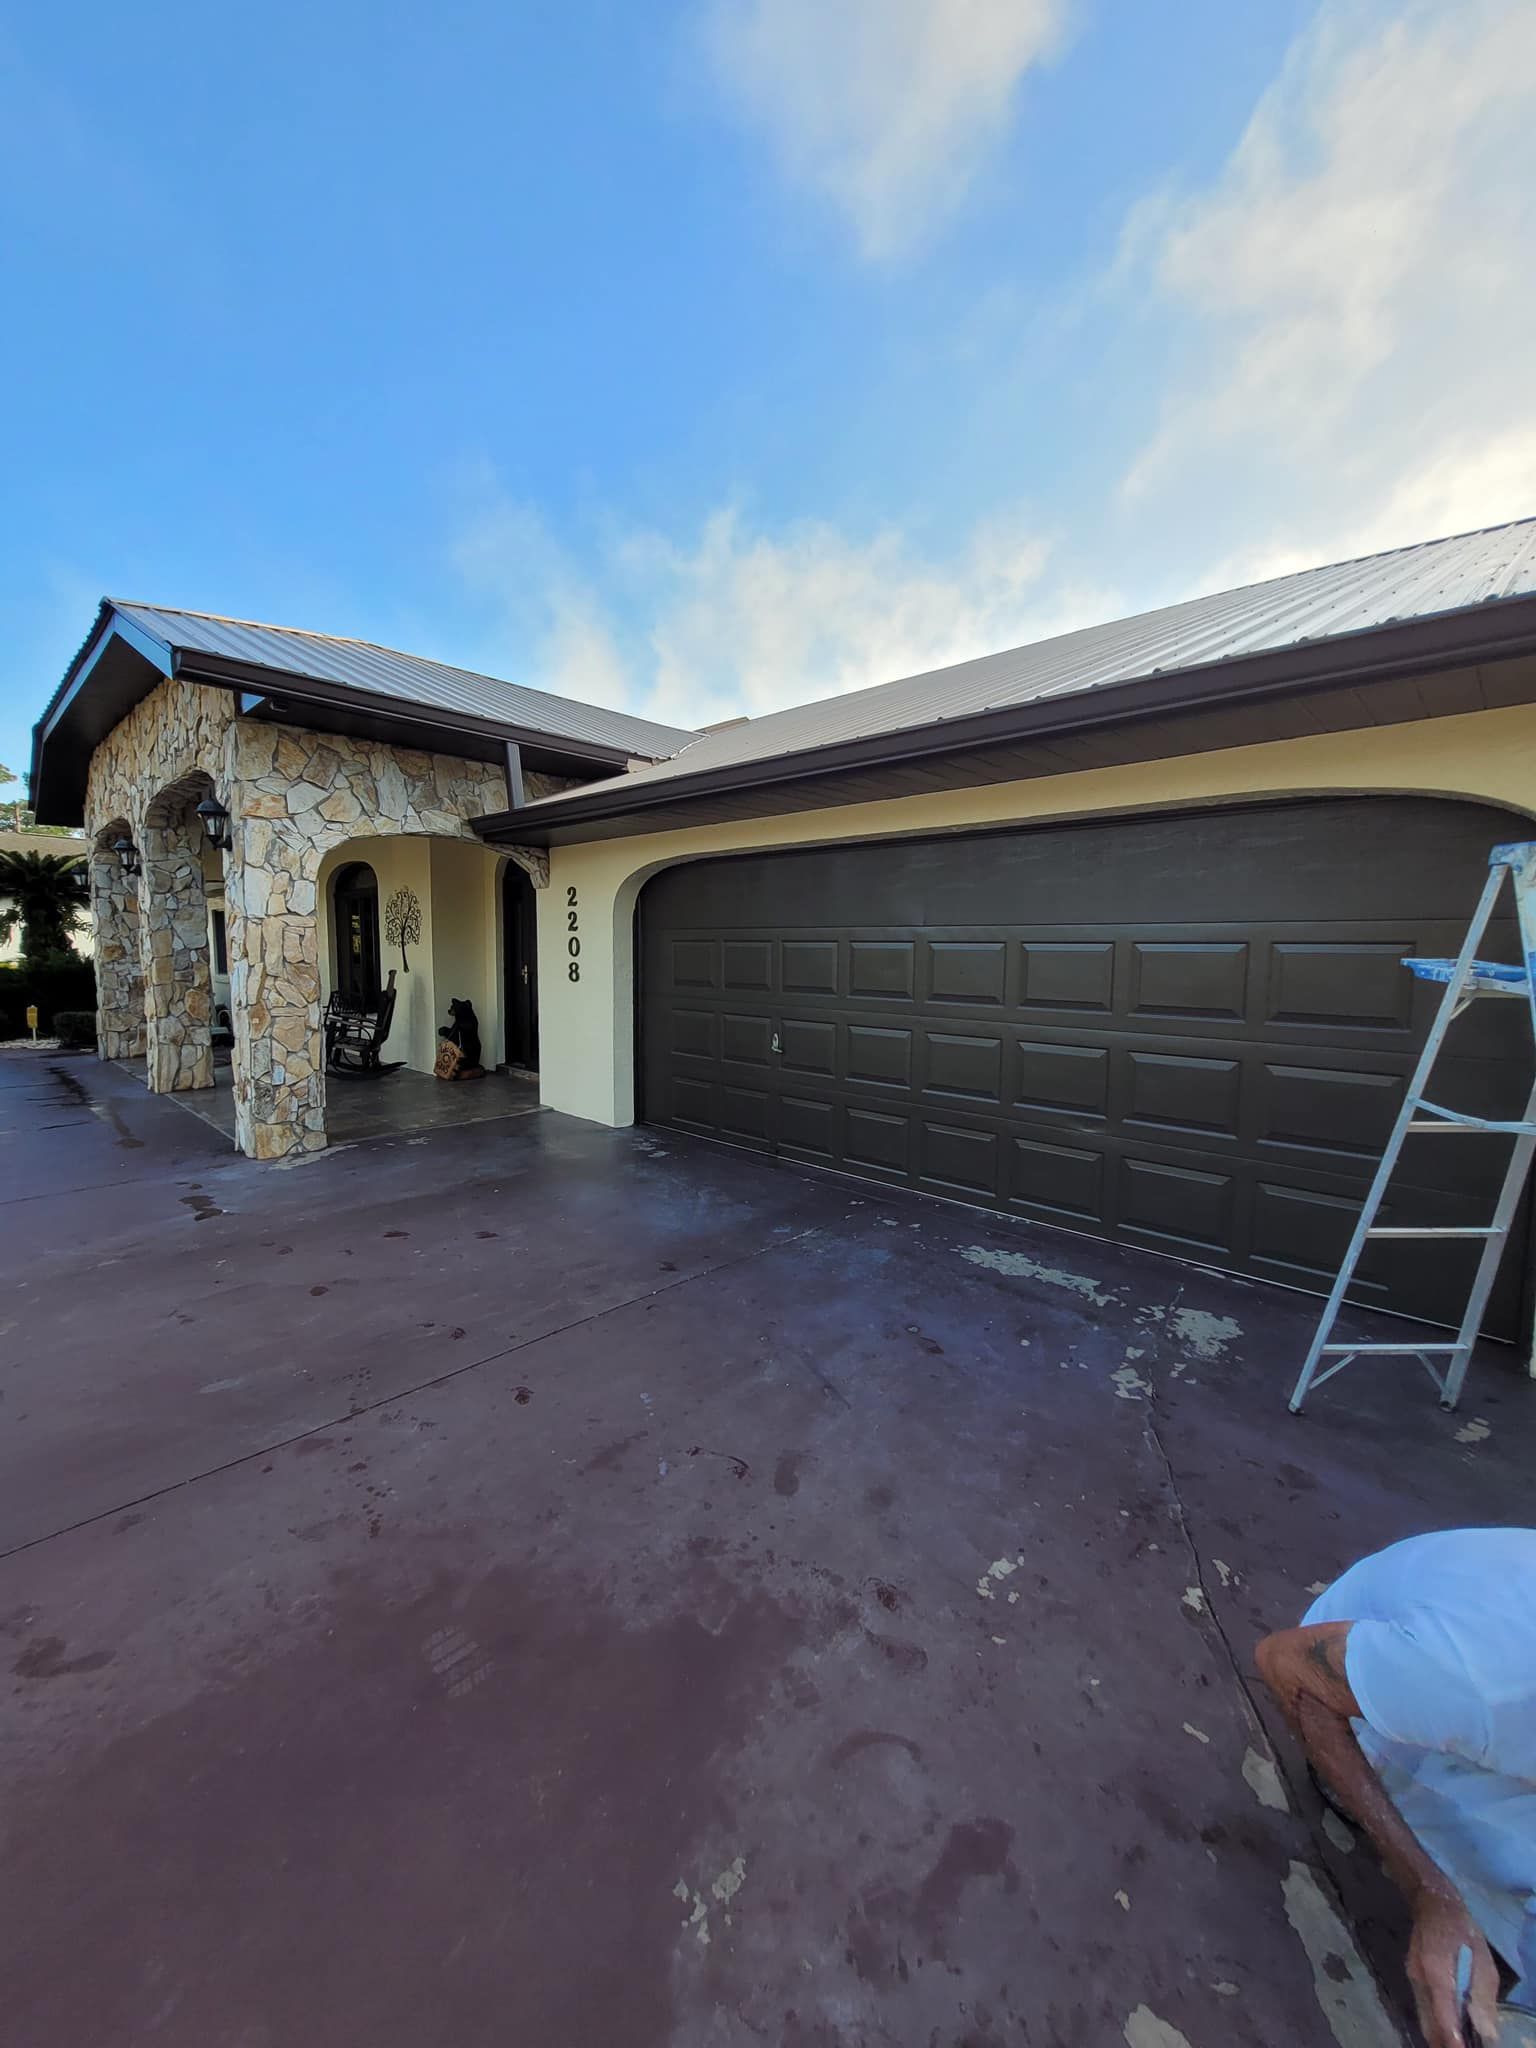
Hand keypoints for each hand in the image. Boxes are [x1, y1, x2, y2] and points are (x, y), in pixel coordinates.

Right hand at [1407, 1890, 1499, 2046]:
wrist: (1432, 1903)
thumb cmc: (1462, 1930)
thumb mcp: (1483, 1961)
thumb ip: (1483, 1997)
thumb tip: (1487, 2032)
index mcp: (1437, 1970)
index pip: (1443, 2014)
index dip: (1453, 2039)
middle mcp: (1419, 1978)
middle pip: (1429, 2024)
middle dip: (1444, 2044)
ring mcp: (1413, 1978)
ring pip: (1424, 2020)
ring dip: (1440, 2037)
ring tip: (1458, 2044)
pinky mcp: (1413, 1978)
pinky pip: (1423, 2009)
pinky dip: (1436, 2024)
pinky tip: (1450, 2029)